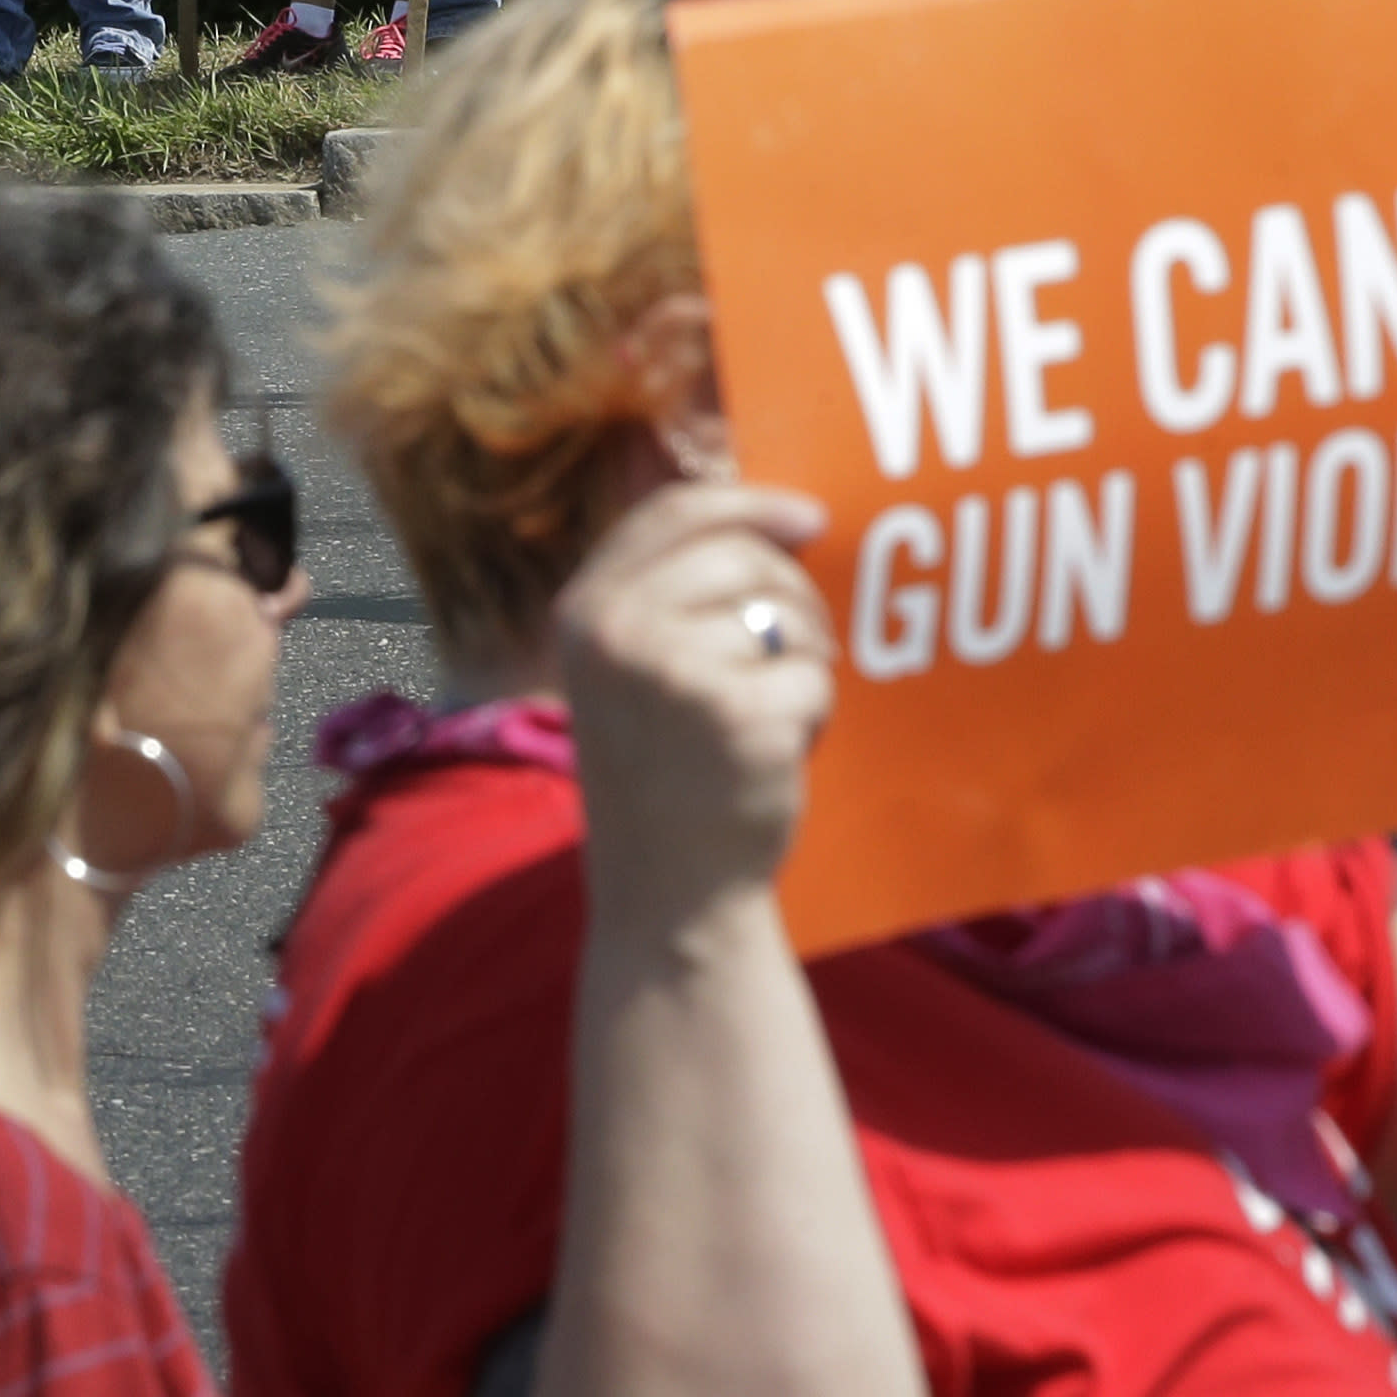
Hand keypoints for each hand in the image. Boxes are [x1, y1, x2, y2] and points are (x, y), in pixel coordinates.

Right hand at [551, 479, 837, 929]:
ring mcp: (674, 670)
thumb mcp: (629, 671)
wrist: (666, 895)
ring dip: (802, 662)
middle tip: (792, 658)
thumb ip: (668, 594)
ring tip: (766, 718)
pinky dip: (813, 714)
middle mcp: (616, 630)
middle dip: (793, 600)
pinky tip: (776, 754)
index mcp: (583, 611)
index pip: (674, 511)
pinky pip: (812, 677)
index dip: (748, 501)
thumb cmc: (661, 778)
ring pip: (788, 616)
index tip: (810, 517)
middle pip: (746, 556)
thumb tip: (777, 517)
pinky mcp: (737, 713)